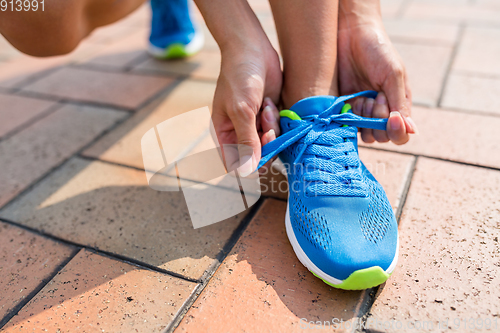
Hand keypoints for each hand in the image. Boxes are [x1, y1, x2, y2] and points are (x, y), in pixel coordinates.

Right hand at [212, 41, 281, 175]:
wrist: (252, 49)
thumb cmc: (240, 77)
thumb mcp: (242, 111)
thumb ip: (247, 141)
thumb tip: (247, 171)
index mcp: (224, 133)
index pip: (236, 163)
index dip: (250, 164)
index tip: (262, 154)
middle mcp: (239, 132)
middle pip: (257, 155)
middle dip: (266, 144)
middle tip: (268, 129)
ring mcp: (255, 124)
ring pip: (270, 143)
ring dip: (272, 128)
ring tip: (266, 107)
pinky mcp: (269, 115)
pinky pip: (279, 129)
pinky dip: (277, 119)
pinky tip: (270, 102)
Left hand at [338, 0, 417, 144]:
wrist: (350, 34)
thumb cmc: (378, 51)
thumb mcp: (394, 74)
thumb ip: (400, 102)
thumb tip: (412, 130)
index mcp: (398, 105)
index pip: (401, 134)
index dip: (397, 132)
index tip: (391, 117)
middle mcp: (380, 112)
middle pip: (381, 137)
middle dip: (378, 121)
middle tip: (374, 98)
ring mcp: (360, 112)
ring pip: (363, 135)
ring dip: (363, 121)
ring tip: (361, 99)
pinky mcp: (343, 108)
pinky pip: (346, 125)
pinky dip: (348, 118)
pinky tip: (350, 100)